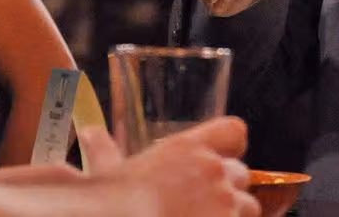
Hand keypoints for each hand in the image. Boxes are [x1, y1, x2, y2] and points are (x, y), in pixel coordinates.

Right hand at [82, 116, 258, 216]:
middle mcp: (212, 172)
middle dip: (227, 190)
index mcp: (187, 149)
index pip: (233, 130)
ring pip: (248, 208)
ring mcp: (225, 205)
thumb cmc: (110, 202)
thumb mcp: (105, 171)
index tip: (219, 160)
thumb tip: (90, 132)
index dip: (229, 145)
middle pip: (241, 174)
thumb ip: (102, 150)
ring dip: (232, 215)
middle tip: (202, 206)